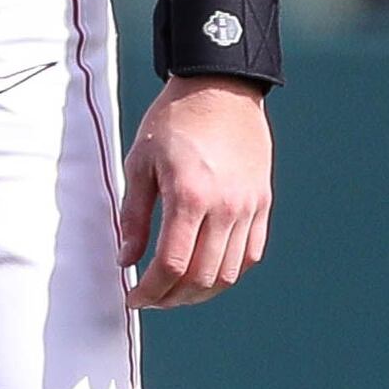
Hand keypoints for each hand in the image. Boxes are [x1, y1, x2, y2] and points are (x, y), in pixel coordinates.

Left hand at [120, 79, 273, 308]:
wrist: (220, 89)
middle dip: (172, 298)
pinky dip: (227, 273)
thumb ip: (134, 217)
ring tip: (175, 292)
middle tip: (151, 299)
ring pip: (229, 273)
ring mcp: (249, 207)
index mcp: (190, 197)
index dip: (150, 291)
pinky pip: (250, 254)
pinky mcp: (262, 203)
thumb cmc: (174, 122)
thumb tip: (126, 260)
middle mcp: (225, 207)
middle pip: (202, 277)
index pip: (172, 265)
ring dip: (200, 293)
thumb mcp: (140, 164)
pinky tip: (205, 274)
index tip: (134, 298)